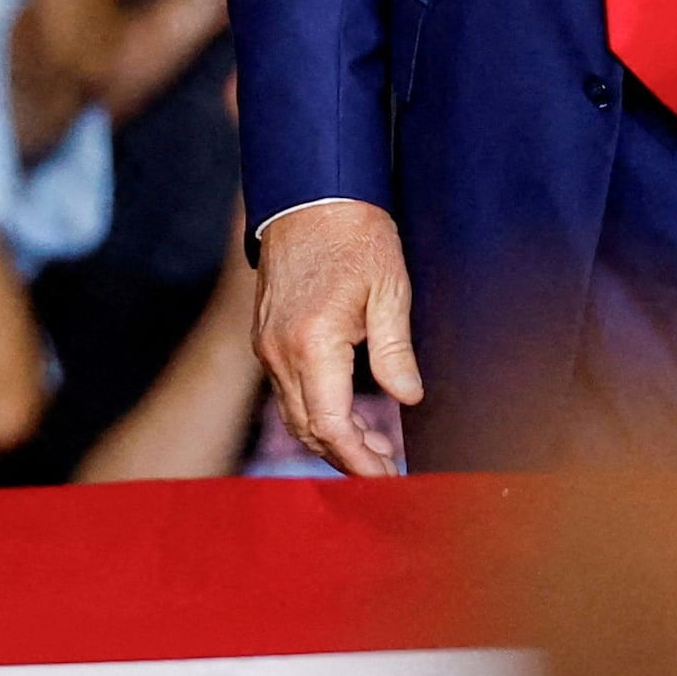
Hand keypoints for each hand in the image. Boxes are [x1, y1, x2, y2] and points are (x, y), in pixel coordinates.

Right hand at [249, 198, 418, 477]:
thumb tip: (409, 398)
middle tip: (389, 469)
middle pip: (309, 429)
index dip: (359, 460)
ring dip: (333, 437)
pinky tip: (350, 412)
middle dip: (348, 457)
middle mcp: (280, 351)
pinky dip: (318, 411)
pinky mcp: (267, 337)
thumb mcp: (390, 289)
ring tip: (377, 445)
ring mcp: (268, 346)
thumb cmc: (355, 236)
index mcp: (312, 343)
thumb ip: (395, 351)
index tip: (387, 479)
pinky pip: (290, 390)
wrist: (309, 196)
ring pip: (297, 413)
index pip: (331, 425)